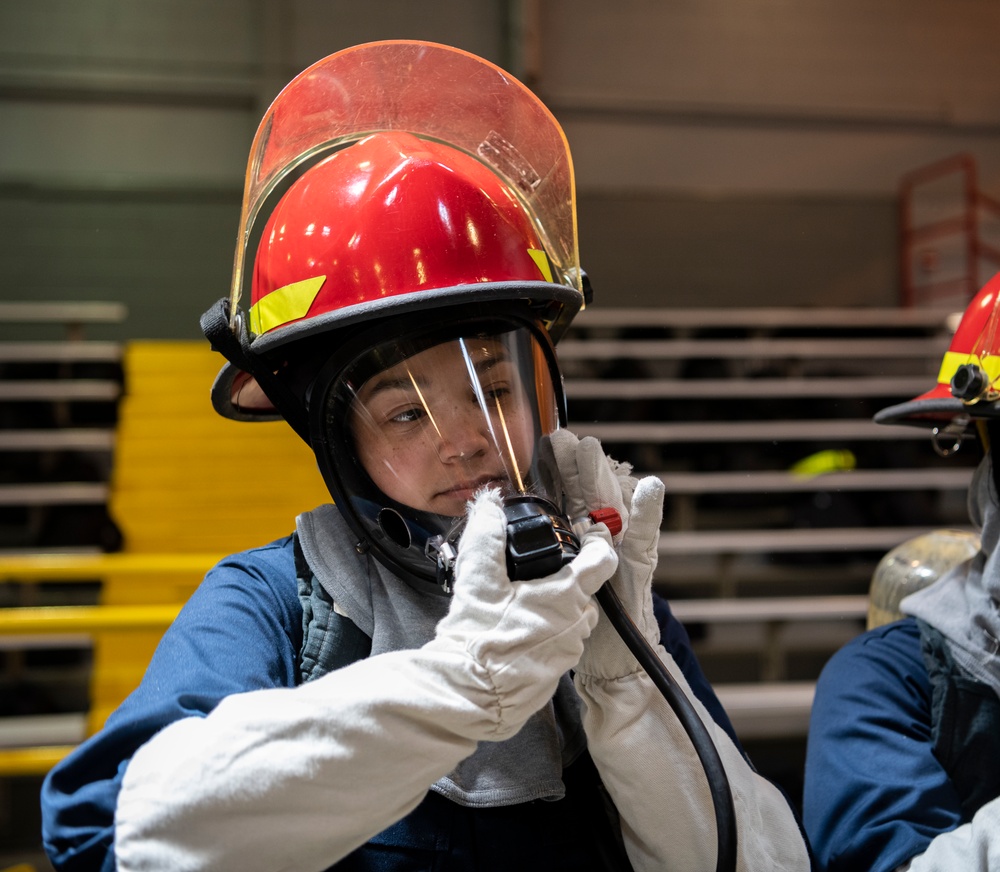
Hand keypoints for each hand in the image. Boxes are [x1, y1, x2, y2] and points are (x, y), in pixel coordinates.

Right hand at [427, 487, 617, 737]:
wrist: (467, 696)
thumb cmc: (477, 640)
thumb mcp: (478, 579)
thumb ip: (486, 536)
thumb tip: (490, 504)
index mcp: (567, 597)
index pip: (601, 560)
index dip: (596, 541)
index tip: (590, 531)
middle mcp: (577, 626)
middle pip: (585, 591)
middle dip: (567, 579)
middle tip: (539, 571)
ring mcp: (568, 654)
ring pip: (572, 620)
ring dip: (555, 609)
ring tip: (521, 603)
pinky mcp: (555, 676)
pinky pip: (559, 645)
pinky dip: (544, 635)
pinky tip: (516, 634)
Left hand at [549, 430, 665, 678]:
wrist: (612, 663)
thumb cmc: (582, 623)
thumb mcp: (548, 590)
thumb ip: (531, 559)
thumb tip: (498, 529)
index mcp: (572, 545)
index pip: (564, 500)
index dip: (556, 473)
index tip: (544, 445)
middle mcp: (597, 543)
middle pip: (587, 496)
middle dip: (576, 466)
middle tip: (564, 436)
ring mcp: (620, 554)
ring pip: (611, 509)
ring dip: (602, 479)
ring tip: (594, 451)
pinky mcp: (638, 571)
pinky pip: (645, 539)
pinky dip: (649, 513)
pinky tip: (651, 489)